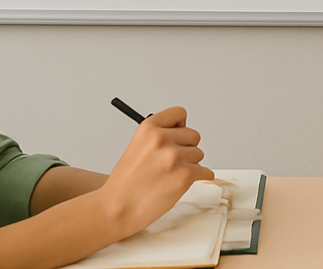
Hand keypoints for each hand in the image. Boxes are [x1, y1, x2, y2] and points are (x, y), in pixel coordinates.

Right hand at [98, 106, 212, 236]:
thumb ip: (158, 137)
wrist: (117, 209)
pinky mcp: (185, 175)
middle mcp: (162, 139)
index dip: (180, 126)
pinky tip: (182, 183)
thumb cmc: (124, 184)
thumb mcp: (136, 147)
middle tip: (171, 163)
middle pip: (193, 135)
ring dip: (189, 165)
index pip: (179, 113)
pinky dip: (199, 178)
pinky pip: (206, 172)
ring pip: (199, 154)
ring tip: (169, 176)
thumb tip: (180, 134)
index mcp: (149, 128)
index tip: (178, 134)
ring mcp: (175, 157)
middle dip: (186, 148)